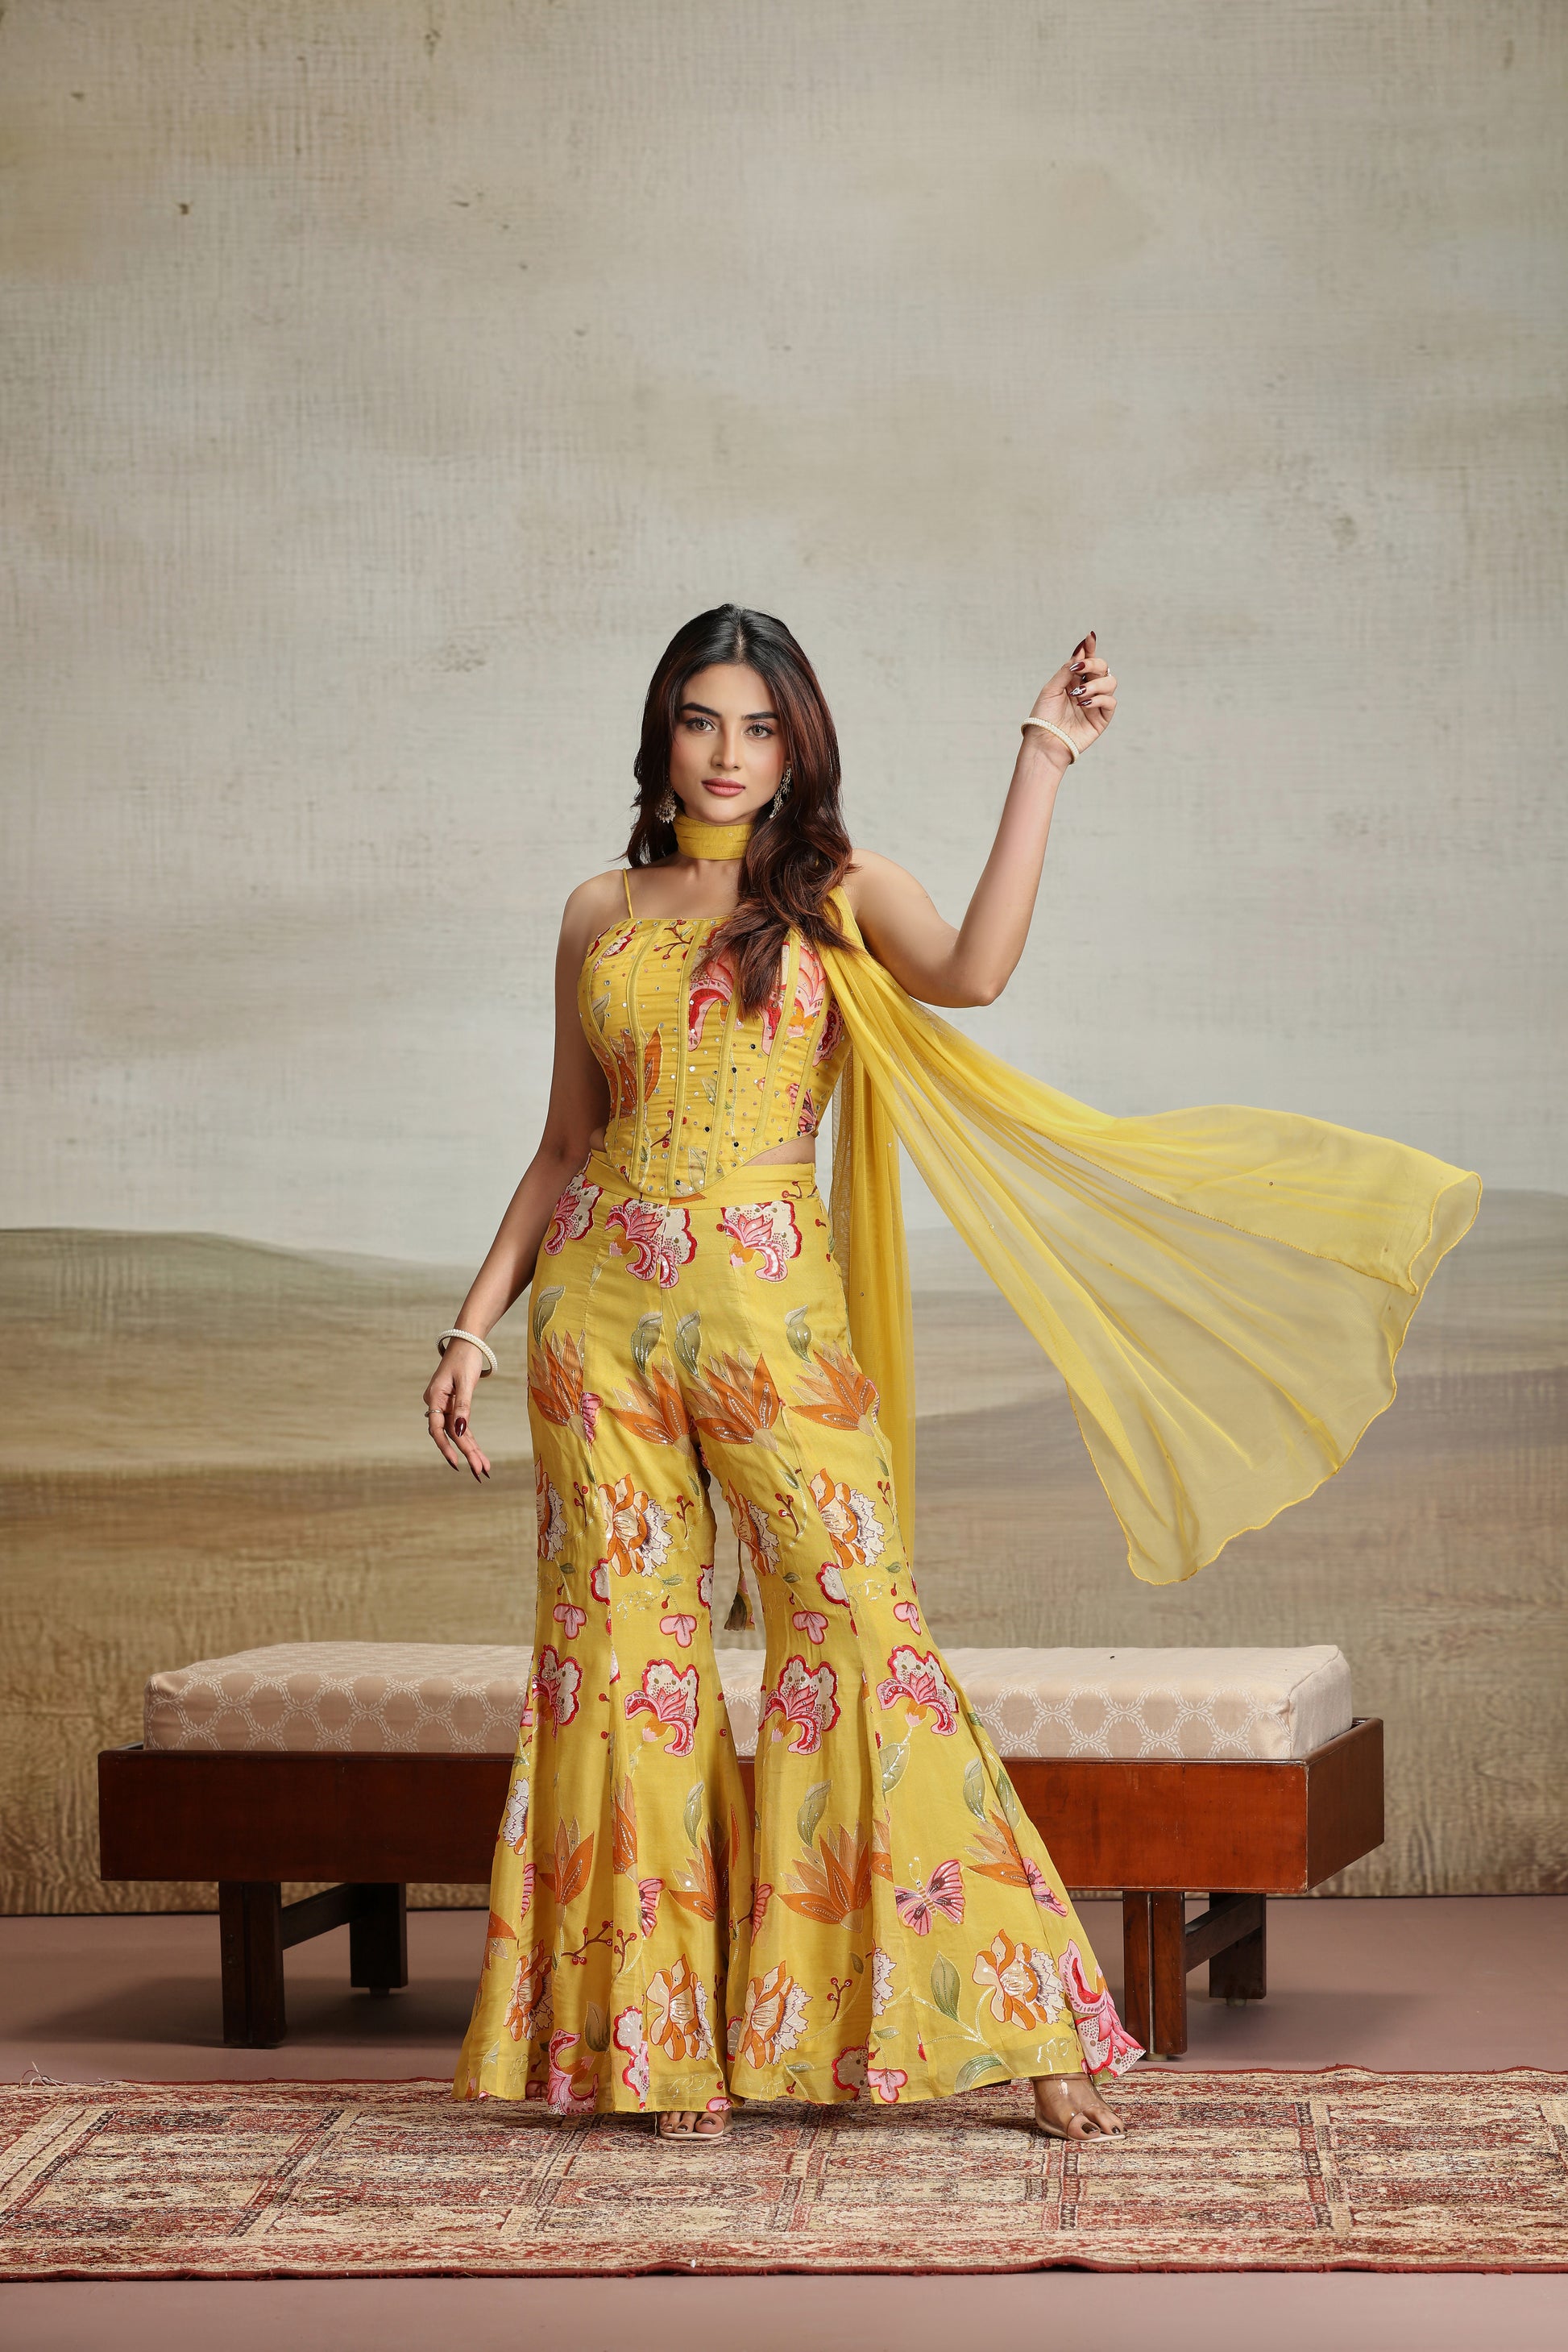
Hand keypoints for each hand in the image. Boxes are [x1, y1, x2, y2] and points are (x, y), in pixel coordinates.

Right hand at [423, 1344, 492, 1480]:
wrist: (467, 1341)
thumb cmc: (465, 1358)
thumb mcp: (466, 1382)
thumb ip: (463, 1407)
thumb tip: (460, 1431)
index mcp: (434, 1398)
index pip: (438, 1429)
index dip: (446, 1447)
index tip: (457, 1463)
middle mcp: (437, 1404)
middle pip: (450, 1434)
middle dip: (466, 1454)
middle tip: (481, 1472)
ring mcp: (445, 1406)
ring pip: (457, 1433)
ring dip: (471, 1451)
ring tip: (485, 1469)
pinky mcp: (454, 1405)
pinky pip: (462, 1427)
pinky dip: (471, 1440)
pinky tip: (480, 1455)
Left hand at [1026, 630, 1116, 762]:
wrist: (1045, 741)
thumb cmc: (1044, 717)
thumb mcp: (1051, 688)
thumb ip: (1067, 669)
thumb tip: (1080, 650)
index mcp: (1074, 681)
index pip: (1086, 660)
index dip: (1090, 648)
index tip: (1089, 637)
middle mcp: (1087, 689)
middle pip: (1102, 667)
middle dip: (1093, 664)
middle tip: (1079, 670)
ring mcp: (1096, 703)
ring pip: (1110, 682)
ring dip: (1095, 684)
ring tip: (1078, 695)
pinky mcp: (1102, 718)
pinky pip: (1110, 702)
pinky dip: (1099, 699)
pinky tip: (1084, 704)